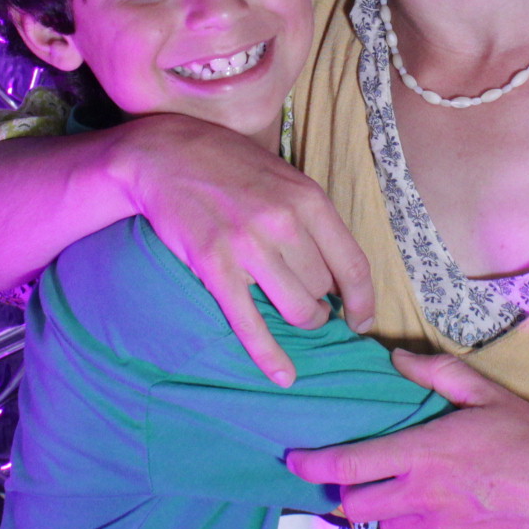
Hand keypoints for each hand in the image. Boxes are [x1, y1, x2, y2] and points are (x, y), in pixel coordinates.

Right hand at [108, 113, 373, 386]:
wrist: (165, 153)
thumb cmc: (228, 164)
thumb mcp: (284, 177)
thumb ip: (311, 217)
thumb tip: (338, 268)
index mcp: (308, 199)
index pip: (354, 265)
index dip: (363, 301)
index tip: (361, 319)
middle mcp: (284, 223)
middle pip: (323, 290)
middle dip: (319, 301)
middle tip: (307, 297)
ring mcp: (248, 246)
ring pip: (298, 309)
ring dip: (301, 319)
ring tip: (295, 314)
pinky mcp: (214, 266)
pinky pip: (249, 322)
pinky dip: (269, 355)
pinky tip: (283, 376)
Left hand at [287, 352, 528, 528]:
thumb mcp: (487, 395)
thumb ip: (436, 376)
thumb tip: (397, 359)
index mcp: (424, 456)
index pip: (347, 465)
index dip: (312, 465)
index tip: (293, 460)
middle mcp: (424, 499)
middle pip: (355, 506)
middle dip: (349, 492)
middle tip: (361, 475)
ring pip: (390, 528)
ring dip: (390, 510)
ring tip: (416, 489)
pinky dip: (428, 528)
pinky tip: (455, 508)